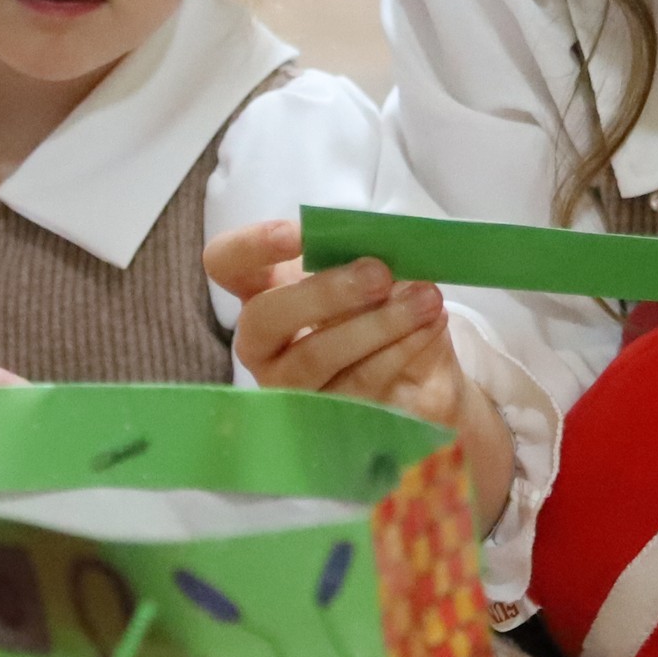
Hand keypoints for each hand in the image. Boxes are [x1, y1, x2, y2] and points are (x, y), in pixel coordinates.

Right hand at [208, 218, 514, 530]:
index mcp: (264, 292)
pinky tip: (431, 327)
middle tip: (379, 274)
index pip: (226, 262)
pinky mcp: (328, 422)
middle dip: (323, 292)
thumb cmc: (383, 309)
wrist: (424, 376)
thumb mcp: (371, 274)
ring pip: (315, 358)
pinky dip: (400, 351)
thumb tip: (381, 246)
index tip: (301, 234)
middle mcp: (265, 346)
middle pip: (263, 319)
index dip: (253, 246)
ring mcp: (289, 390)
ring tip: (427, 299)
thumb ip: (364, 255)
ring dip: (376, 323)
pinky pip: (358, 388)